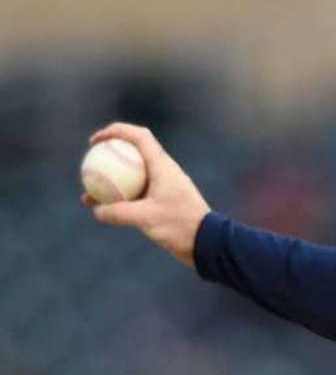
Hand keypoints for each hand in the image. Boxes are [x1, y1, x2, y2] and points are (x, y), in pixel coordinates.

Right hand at [82, 123, 210, 267]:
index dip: (116, 131)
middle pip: (133, 153)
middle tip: (88, 165)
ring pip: (132, 176)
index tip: (95, 141)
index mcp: (163, 166)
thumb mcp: (145, 218)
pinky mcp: (162, 201)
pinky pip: (135, 194)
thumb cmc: (180, 226)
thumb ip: (118, 213)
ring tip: (88, 193)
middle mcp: (164, 171)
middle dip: (109, 154)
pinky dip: (119, 198)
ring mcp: (163, 186)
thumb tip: (96, 210)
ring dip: (111, 181)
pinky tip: (102, 211)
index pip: (139, 137)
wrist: (207, 242)